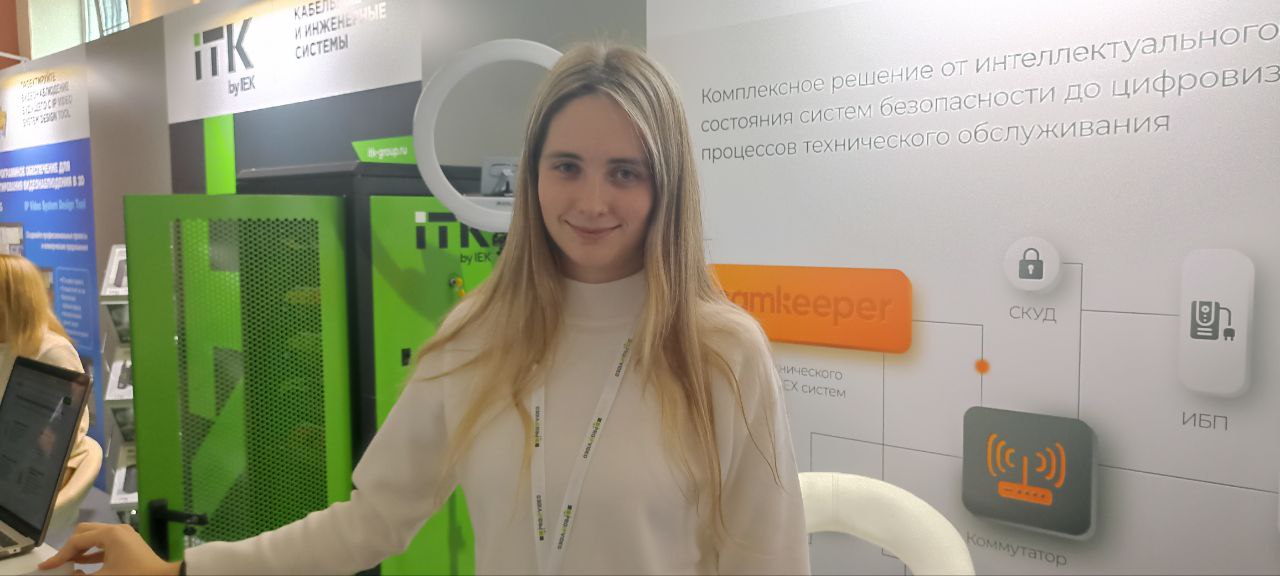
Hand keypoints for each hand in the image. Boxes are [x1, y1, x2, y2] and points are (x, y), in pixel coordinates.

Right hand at [37, 523, 180, 575]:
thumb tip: (67, 575)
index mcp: (110, 533)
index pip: (77, 541)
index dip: (59, 555)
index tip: (46, 568)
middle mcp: (117, 529)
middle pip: (85, 532)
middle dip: (70, 548)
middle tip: (59, 564)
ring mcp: (125, 536)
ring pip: (95, 538)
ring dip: (81, 550)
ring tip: (68, 566)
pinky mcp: (130, 545)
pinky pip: (105, 545)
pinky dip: (92, 553)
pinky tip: (83, 565)